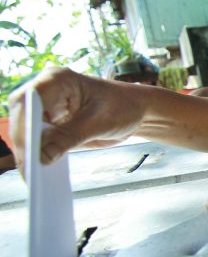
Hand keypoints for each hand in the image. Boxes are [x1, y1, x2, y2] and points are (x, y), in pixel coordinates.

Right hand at [8, 67, 145, 173]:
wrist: (135, 109)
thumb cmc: (123, 106)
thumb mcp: (99, 123)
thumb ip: (70, 137)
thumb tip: (43, 156)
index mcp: (58, 80)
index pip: (29, 100)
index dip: (23, 124)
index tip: (27, 147)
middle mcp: (46, 92)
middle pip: (23, 117)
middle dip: (24, 142)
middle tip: (28, 169)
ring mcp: (47, 109)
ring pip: (27, 131)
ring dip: (29, 152)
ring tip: (33, 177)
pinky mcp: (52, 124)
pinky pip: (39, 140)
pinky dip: (39, 154)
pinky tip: (41, 172)